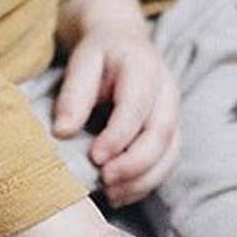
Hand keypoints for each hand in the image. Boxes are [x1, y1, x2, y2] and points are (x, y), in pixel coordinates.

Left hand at [53, 0, 180, 207]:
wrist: (122, 42)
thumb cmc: (99, 54)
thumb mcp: (81, 61)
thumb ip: (74, 94)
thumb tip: (63, 131)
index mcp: (144, 68)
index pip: (137, 108)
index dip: (118, 137)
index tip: (94, 158)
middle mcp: (167, 92)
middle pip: (161, 135)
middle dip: (134, 164)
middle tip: (104, 180)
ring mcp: (173, 114)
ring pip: (169, 154)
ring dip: (142, 180)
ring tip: (111, 195)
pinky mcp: (171, 133)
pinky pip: (165, 164)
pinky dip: (144, 184)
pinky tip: (119, 194)